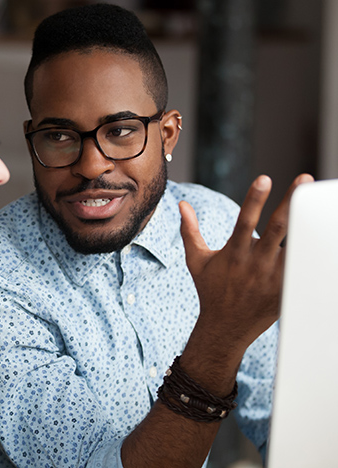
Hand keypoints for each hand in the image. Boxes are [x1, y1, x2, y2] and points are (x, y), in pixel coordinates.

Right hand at [179, 174, 313, 356]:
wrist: (226, 327)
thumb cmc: (210, 289)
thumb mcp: (196, 260)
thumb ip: (190, 230)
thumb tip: (182, 204)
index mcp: (234, 253)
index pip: (245, 221)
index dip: (254, 200)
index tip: (265, 178)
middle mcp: (255, 263)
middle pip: (277, 228)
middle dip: (291, 202)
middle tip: (305, 179)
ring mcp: (273, 278)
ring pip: (295, 247)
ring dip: (308, 226)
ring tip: (320, 206)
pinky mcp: (286, 290)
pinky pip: (301, 268)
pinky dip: (311, 253)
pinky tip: (323, 236)